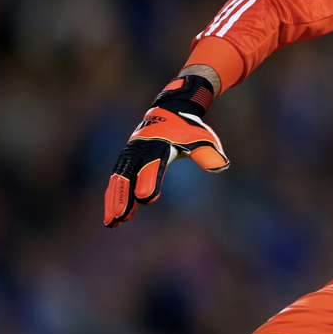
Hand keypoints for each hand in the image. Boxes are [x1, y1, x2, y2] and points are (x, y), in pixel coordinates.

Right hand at [104, 74, 229, 226]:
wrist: (170, 110)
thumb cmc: (189, 129)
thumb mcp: (202, 138)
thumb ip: (208, 154)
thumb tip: (221, 166)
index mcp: (160, 145)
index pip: (153, 166)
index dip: (149, 181)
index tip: (145, 198)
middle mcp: (141, 149)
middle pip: (130, 175)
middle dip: (125, 196)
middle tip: (123, 217)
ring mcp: (130, 154)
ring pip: (118, 179)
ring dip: (114, 201)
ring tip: (112, 223)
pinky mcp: (125, 159)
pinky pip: (116, 179)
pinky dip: (112, 196)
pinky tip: (111, 215)